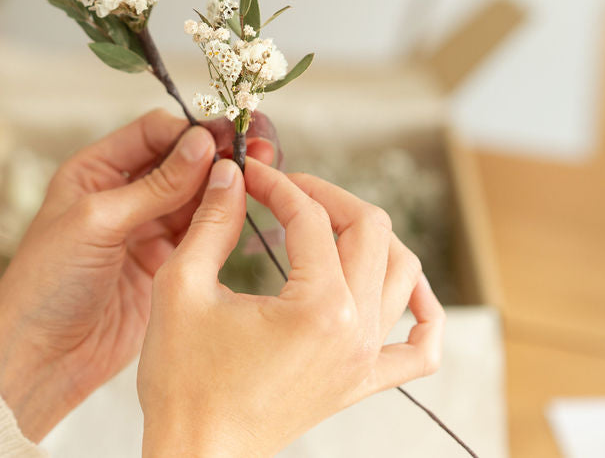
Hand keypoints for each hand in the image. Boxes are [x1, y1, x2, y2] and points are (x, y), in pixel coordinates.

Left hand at [0, 109, 272, 440]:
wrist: (41, 357)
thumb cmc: (46, 284)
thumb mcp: (96, 222)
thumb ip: (154, 185)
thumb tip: (201, 143)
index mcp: (94, 172)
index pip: (153, 134)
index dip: (190, 132)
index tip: (226, 136)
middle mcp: (122, 196)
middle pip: (180, 162)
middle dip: (218, 154)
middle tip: (260, 146)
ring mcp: (144, 231)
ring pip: (195, 197)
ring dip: (226, 186)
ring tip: (263, 172)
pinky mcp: (164, 265)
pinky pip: (200, 234)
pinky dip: (223, 222)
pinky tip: (246, 210)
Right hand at [138, 158, 444, 456]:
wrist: (196, 453)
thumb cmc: (183, 382)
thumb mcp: (182, 287)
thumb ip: (211, 222)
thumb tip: (230, 175)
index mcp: (318, 307)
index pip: (309, 218)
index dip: (277, 184)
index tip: (249, 173)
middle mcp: (356, 332)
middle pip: (370, 230)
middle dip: (325, 196)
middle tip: (284, 189)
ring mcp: (366, 360)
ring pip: (403, 271)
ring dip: (369, 235)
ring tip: (325, 223)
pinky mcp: (362, 383)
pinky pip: (421, 346)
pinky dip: (423, 309)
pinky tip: (404, 287)